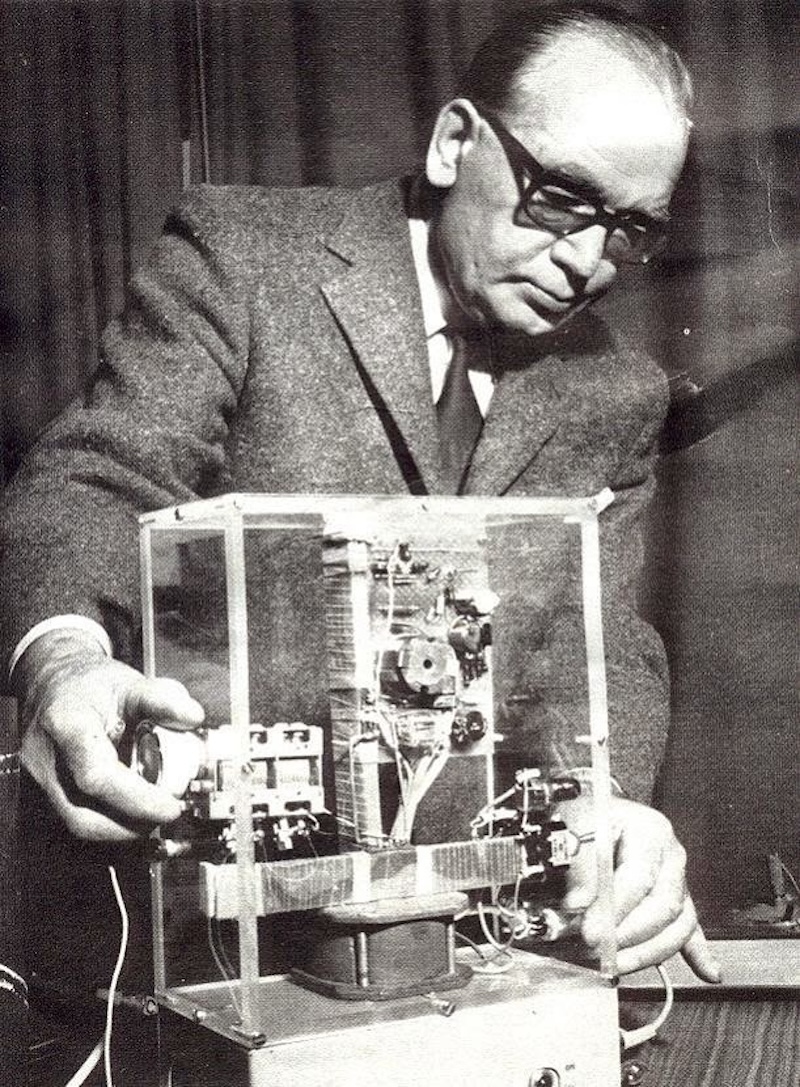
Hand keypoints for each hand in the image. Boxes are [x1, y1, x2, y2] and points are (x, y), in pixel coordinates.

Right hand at [16, 628, 204, 839]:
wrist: (51, 682)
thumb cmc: (88, 682)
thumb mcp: (129, 681)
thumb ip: (163, 698)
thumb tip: (193, 717)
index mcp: (66, 723)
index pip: (97, 775)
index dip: (136, 799)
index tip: (170, 806)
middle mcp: (45, 758)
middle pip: (83, 815)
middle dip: (131, 825)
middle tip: (167, 813)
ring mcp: (40, 778)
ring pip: (78, 822)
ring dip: (122, 826)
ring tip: (154, 810)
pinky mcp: (45, 791)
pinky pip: (77, 816)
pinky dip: (110, 818)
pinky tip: (134, 805)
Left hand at [562, 796, 720, 981]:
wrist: (597, 814)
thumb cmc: (590, 818)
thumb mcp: (578, 828)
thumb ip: (581, 868)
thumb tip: (579, 904)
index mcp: (651, 832)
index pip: (639, 879)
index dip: (615, 911)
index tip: (592, 932)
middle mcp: (671, 857)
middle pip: (665, 905)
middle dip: (632, 935)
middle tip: (602, 951)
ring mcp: (678, 880)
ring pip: (678, 924)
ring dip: (649, 951)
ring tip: (621, 965)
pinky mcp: (677, 900)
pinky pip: (692, 929)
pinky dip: (699, 953)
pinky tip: (708, 972)